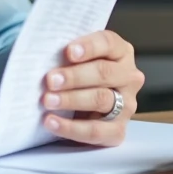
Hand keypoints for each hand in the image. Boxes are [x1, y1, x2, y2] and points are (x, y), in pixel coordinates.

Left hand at [40, 30, 143, 145]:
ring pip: (101, 99)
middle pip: (104, 72)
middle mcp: (129, 77)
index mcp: (121, 52)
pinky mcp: (118, 131)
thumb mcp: (76, 60)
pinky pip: (95, 131)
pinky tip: (51, 122)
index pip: (109, 43)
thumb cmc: (76, 76)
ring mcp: (126, 105)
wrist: (82, 110)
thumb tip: (43, 51)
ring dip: (71, 99)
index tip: (68, 52)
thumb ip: (68, 54)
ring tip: (47, 100)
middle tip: (50, 80)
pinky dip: (71, 127)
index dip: (89, 46)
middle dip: (75, 76)